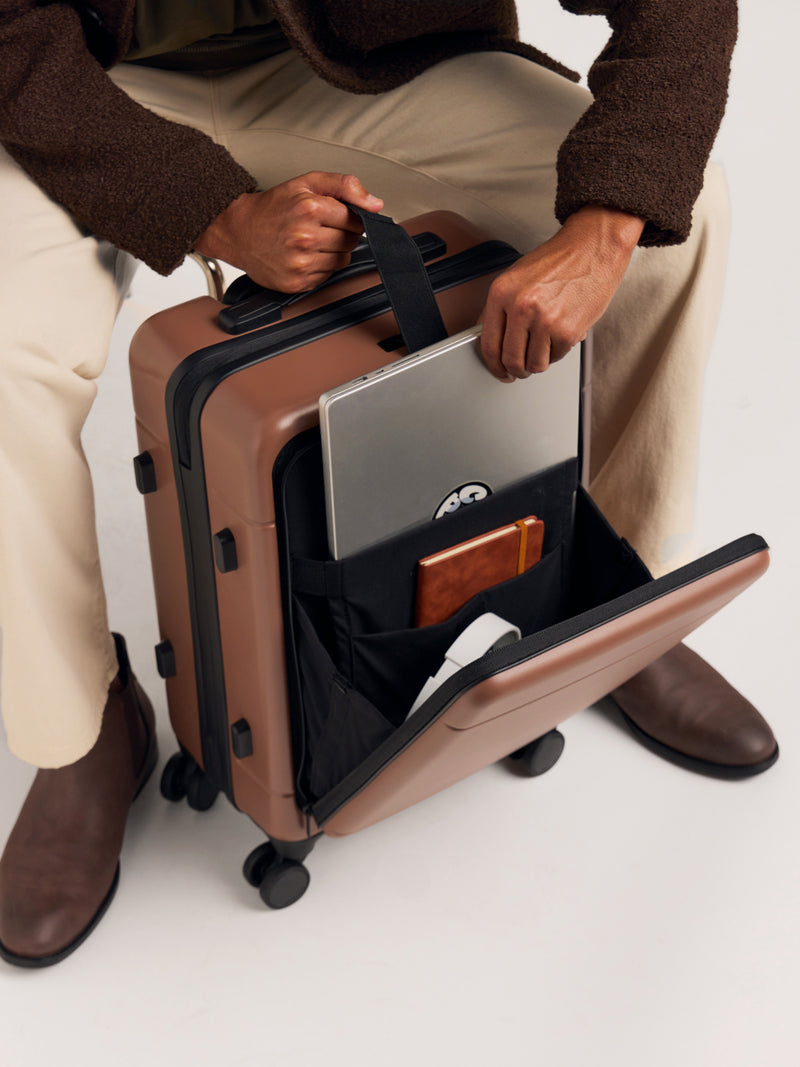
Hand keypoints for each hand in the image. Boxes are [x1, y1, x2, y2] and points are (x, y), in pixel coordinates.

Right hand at [193, 172, 383, 292]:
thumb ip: (344, 185)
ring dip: (332, 251)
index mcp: (310, 209)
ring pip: (342, 260)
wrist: (239, 231)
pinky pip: (327, 276)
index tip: (336, 215)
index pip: (355, 219)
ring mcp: (301, 263)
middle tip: (321, 227)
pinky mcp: (297, 282)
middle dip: (342, 233)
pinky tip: (304, 256)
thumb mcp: (307, 182)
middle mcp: (305, 237)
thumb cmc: (273, 207)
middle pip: (351, 241)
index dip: (349, 217)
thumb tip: (375, 204)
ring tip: (311, 241)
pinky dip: (321, 267)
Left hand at [479, 205, 644, 380]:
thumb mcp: (517, 277)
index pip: (488, 344)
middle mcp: (521, 307)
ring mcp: (545, 321)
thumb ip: (501, 308)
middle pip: (510, 360)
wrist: (593, 247)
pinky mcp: (568, 331)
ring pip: (534, 365)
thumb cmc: (559, 261)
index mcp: (502, 292)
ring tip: (542, 348)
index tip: (498, 370)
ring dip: (537, 364)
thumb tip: (491, 339)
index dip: (493, 365)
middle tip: (520, 370)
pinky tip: (560, 334)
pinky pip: (556, 357)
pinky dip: (557, 352)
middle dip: (515, 371)